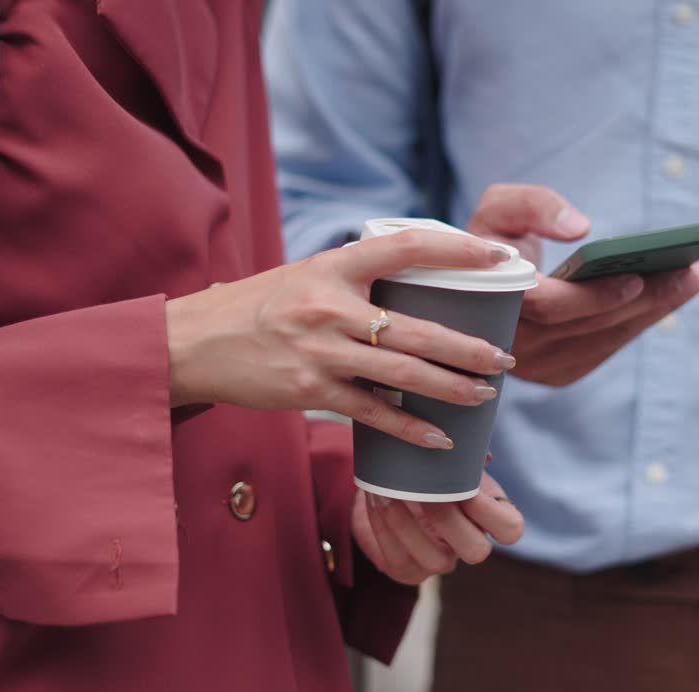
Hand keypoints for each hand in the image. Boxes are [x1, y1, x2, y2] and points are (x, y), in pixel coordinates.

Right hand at [166, 229, 516, 448]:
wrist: (193, 343)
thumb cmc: (259, 307)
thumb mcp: (307, 275)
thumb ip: (358, 277)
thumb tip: (421, 281)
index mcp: (334, 265)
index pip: (407, 246)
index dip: (458, 250)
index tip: (498, 256)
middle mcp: (330, 305)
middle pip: (418, 326)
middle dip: (469, 346)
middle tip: (505, 357)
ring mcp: (321, 349)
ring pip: (403, 370)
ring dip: (452, 387)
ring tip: (486, 395)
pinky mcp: (310, 389)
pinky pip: (373, 412)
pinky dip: (410, 427)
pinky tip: (441, 437)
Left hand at [350, 472, 523, 585]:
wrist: (391, 481)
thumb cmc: (430, 467)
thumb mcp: (452, 458)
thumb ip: (467, 454)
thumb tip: (479, 455)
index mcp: (490, 518)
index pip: (511, 529)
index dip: (491, 513)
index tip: (468, 488)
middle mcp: (468, 545)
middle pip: (477, 551)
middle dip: (449, 521)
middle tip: (426, 493)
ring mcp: (440, 562)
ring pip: (436, 562)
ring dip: (409, 525)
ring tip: (390, 492)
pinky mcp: (406, 571)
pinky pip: (397, 559)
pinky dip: (383, 528)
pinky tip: (376, 499)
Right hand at [467, 184, 698, 385]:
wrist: (477, 291)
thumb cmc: (492, 241)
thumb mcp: (499, 209)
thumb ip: (533, 205)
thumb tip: (580, 227)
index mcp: (495, 300)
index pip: (548, 305)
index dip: (594, 295)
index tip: (637, 277)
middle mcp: (516, 342)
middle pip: (591, 324)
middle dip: (647, 298)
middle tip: (692, 271)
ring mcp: (538, 366)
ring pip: (606, 339)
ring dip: (655, 311)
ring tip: (693, 277)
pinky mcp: (559, 374)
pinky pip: (608, 348)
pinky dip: (641, 322)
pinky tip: (671, 296)